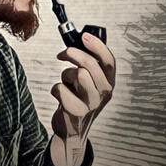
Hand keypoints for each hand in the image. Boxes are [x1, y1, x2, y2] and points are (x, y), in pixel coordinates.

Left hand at [50, 32, 115, 165]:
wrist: (72, 129)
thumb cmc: (79, 98)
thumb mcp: (90, 82)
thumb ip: (89, 65)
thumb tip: (78, 41)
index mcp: (109, 82)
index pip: (109, 61)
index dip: (97, 46)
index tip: (84, 36)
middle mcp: (104, 93)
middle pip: (89, 64)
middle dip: (72, 54)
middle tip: (63, 54)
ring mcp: (91, 103)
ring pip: (76, 74)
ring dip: (65, 75)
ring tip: (67, 83)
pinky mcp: (76, 112)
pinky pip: (60, 89)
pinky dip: (56, 89)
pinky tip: (60, 96)